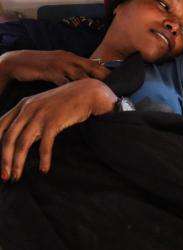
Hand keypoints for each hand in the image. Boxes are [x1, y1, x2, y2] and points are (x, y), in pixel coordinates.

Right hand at [0, 50, 109, 89]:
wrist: (18, 61)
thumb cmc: (41, 66)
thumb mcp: (60, 65)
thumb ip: (72, 70)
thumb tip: (86, 80)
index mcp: (72, 57)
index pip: (94, 63)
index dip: (106, 71)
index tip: (118, 79)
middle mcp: (69, 58)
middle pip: (92, 67)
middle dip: (104, 77)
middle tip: (116, 87)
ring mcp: (59, 64)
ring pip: (80, 74)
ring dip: (91, 84)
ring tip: (102, 93)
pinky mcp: (49, 71)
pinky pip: (63, 81)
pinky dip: (71, 89)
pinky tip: (78, 96)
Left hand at [0, 78, 116, 181]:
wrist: (88, 92)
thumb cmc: (66, 101)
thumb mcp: (43, 105)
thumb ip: (30, 118)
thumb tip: (21, 138)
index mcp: (23, 105)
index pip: (0, 127)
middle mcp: (28, 109)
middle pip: (8, 139)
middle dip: (4, 160)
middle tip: (5, 176)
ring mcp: (40, 115)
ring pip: (22, 144)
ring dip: (17, 163)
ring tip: (16, 176)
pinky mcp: (54, 122)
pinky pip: (44, 145)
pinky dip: (43, 159)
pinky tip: (44, 169)